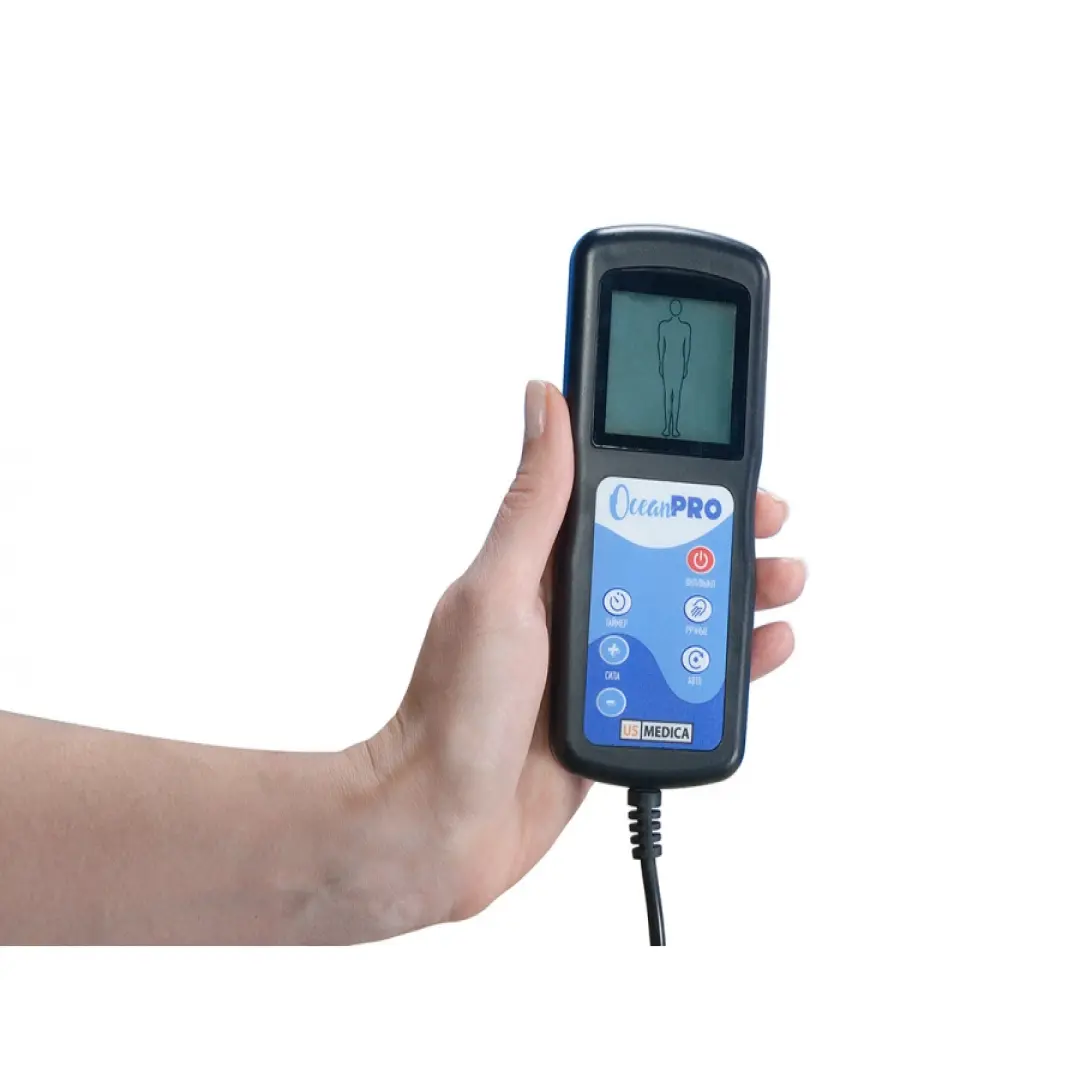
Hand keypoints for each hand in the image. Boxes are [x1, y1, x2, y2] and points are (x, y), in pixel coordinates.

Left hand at [345, 381, 804, 935]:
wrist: (446, 825)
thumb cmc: (453, 710)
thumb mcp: (498, 590)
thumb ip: (534, 503)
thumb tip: (543, 402)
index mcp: (545, 567)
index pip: (625, 505)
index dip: (680, 484)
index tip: (727, 469)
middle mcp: (579, 607)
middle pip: (671, 557)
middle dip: (728, 539)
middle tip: (772, 529)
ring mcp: (606, 660)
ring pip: (691, 614)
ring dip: (743, 594)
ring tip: (783, 582)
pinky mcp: (628, 709)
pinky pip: (693, 678)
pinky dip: (735, 662)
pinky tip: (765, 647)